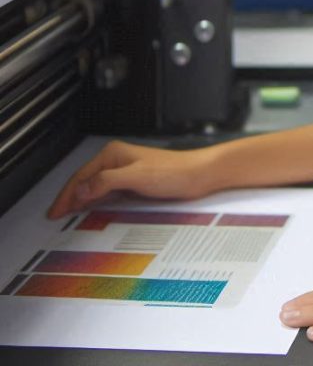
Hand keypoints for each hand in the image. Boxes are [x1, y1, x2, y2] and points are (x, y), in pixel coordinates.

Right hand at [47, 140, 217, 218]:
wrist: (199, 175)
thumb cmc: (175, 172)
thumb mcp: (136, 177)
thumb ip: (105, 182)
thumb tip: (79, 191)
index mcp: (114, 154)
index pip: (81, 176)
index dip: (66, 195)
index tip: (54, 212)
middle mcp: (118, 160)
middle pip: (85, 181)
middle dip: (69, 197)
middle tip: (55, 215)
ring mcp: (126, 171)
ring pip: (95, 187)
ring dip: (81, 200)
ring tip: (67, 215)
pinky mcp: (135, 182)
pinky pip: (108, 192)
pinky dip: (96, 201)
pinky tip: (92, 210)